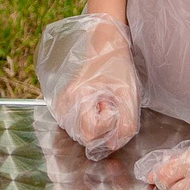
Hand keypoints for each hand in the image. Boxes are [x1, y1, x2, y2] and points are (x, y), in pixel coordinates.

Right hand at [36, 14, 140, 160]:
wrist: (105, 44)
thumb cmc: (117, 66)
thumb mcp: (128, 95)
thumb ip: (125, 125)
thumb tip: (113, 145)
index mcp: (76, 97)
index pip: (90, 134)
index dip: (107, 127)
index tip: (113, 106)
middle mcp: (63, 102)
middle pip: (83, 136)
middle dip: (102, 127)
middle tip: (110, 103)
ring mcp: (61, 103)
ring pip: (79, 132)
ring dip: (96, 124)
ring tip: (104, 102)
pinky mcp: (63, 103)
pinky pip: (76, 123)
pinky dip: (89, 120)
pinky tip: (97, 104)